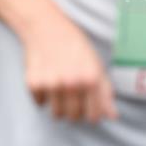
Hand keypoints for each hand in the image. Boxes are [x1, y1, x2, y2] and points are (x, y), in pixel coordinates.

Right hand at [21, 8, 116, 123]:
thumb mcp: (96, 66)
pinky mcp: (33, 83)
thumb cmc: (74, 46)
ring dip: (58, 106)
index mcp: (90, 80)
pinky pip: (39, 103)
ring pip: (56, 114)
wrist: (46, 28)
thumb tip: (112, 117)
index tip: (87, 108)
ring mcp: (51, 84)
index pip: (94, 115)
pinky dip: (42, 96)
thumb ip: (105, 93)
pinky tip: (46, 81)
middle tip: (71, 97)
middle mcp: (71, 83)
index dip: (91, 114)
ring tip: (59, 91)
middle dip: (74, 111)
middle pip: (74, 117)